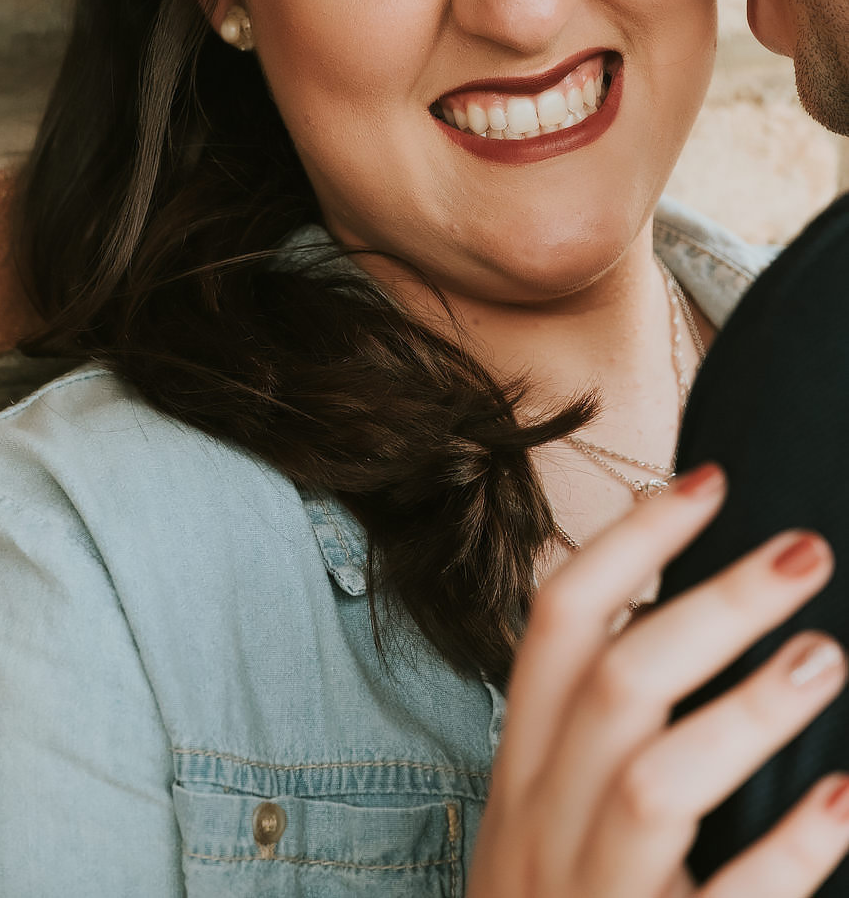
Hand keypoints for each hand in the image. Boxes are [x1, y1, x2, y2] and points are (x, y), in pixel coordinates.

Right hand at [467, 464, 848, 897]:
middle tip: (806, 551)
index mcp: (521, 764)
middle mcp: (540, 821)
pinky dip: (785, 852)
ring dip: (747, 712)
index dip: (630, 542)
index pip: (555, 622)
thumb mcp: (547, 814)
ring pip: (653, 783)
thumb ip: (596, 731)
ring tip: (828, 657)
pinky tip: (847, 801)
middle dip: (710, 605)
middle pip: (615, 682)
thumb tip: (693, 616)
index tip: (711, 482)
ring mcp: (585, 896)